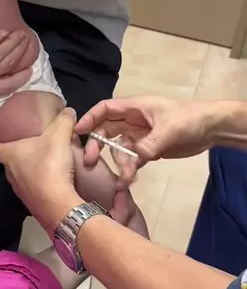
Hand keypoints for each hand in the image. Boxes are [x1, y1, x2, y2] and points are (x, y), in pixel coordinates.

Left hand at [0, 109, 82, 235]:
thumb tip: (68, 110)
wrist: (58, 204)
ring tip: (46, 163)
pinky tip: (54, 180)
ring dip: (30, 170)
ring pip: (20, 176)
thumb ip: (63, 121)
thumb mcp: (59, 137)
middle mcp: (9, 174)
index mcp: (9, 155)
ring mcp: (19, 191)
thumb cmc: (50, 165)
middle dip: (18, 154)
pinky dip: (40, 184)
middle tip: (31, 146)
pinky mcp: (32, 204)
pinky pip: (33, 189)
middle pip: (7, 161)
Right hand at [77, 96, 221, 169]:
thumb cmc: (189, 119)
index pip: (105, 109)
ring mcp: (140, 136)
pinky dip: (129, 169)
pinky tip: (129, 180)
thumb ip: (149, 144)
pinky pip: (132, 159)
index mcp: (134, 108)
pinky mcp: (147, 149)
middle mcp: (133, 121)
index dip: (89, 118)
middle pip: (106, 130)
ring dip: (116, 162)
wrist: (210, 129)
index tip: (77, 132)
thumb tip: (133, 160)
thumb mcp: (169, 130)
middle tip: (89, 161)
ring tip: (121, 178)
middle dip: (96, 144)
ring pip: (118, 147)